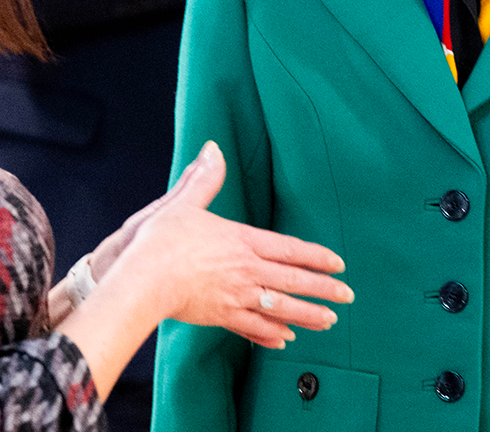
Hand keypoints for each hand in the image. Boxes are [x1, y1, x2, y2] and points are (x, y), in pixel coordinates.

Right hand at [102, 141, 353, 347]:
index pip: (289, 249)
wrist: (142, 280)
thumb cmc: (161, 241)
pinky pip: (252, 328)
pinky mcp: (220, 317)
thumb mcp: (184, 203)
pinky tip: (284, 340)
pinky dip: (270, 334)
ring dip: (307, 315)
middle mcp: (246, 271)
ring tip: (329, 321)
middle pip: (293, 280)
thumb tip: (213, 148)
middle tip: (348, 296)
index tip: (338, 264)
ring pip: (280, 308)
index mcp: (242, 241)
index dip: (316, 256)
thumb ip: (204, 179)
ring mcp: (235, 297)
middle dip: (324, 289)